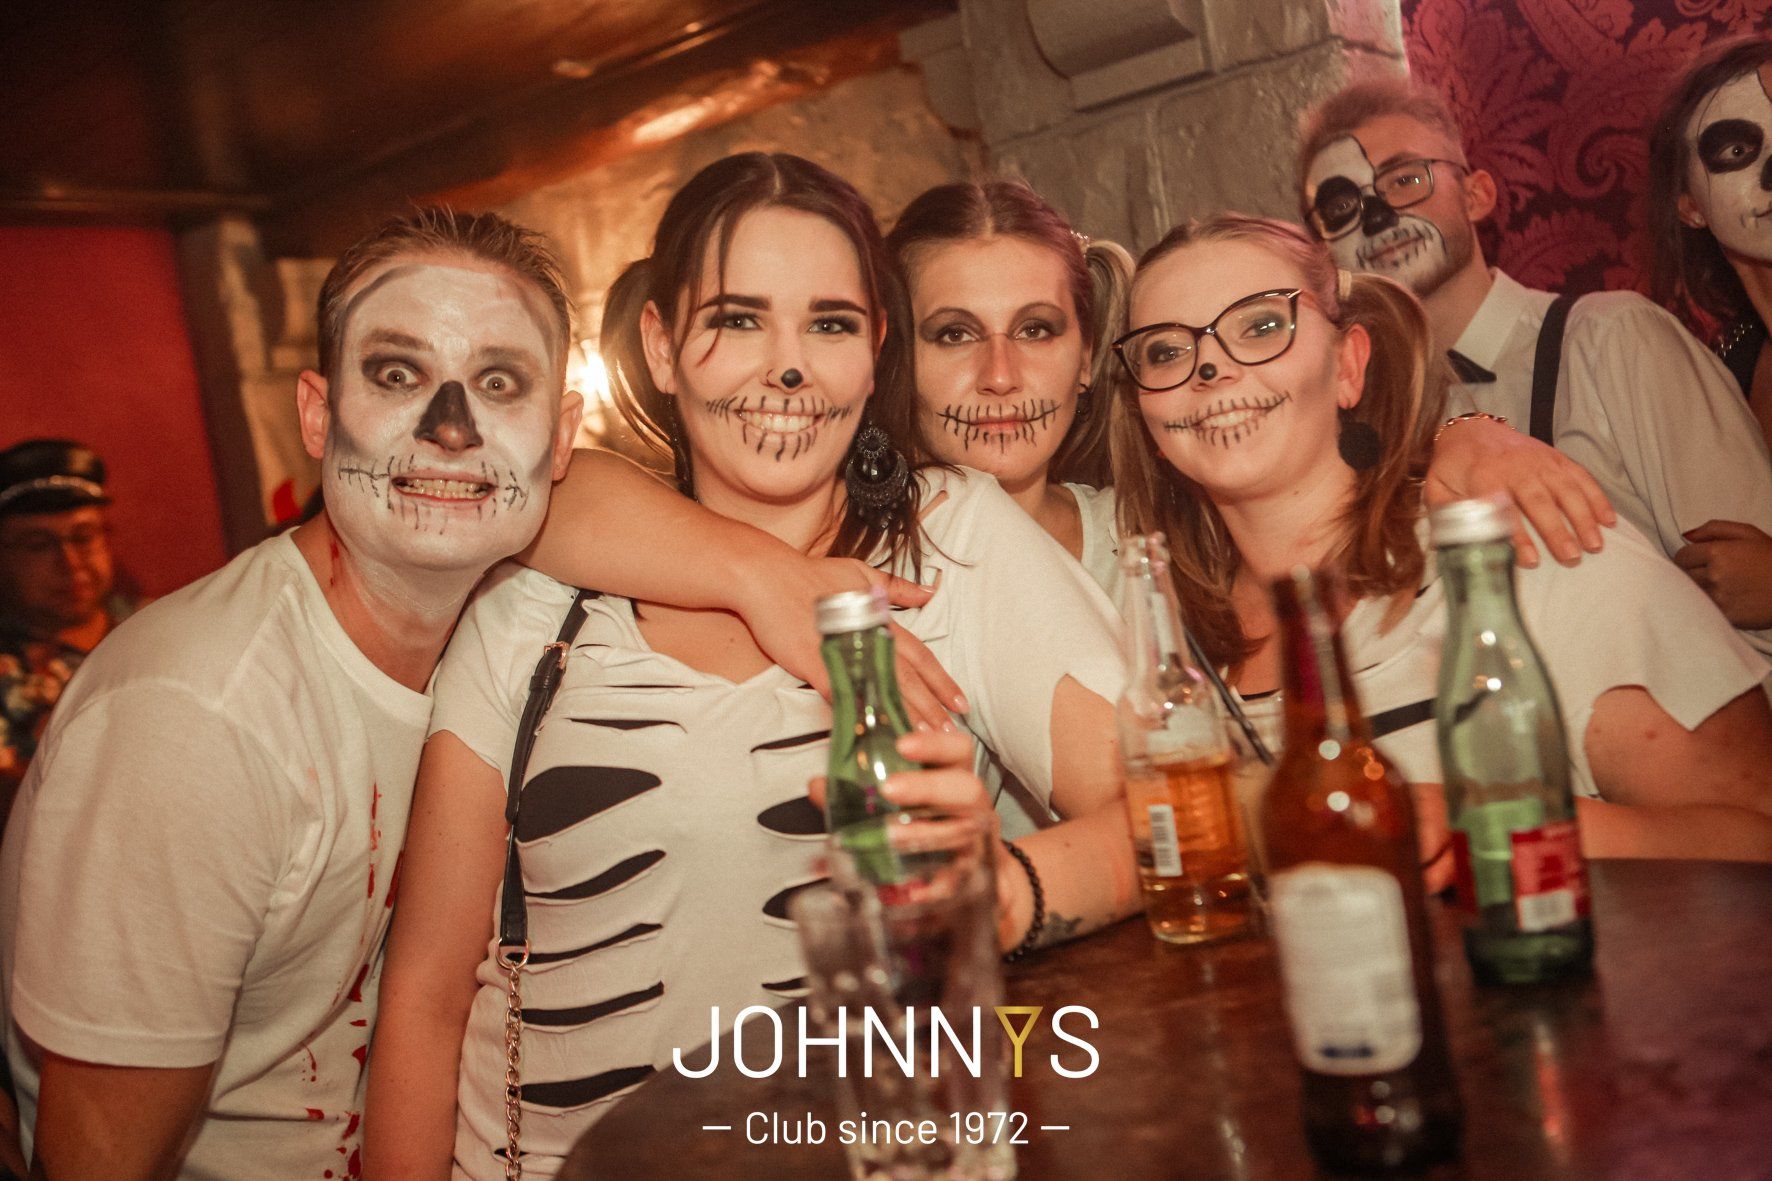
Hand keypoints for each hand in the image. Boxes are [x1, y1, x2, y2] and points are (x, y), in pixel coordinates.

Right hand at [730, 552, 966, 729]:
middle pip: (907, 680)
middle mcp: (868, 640)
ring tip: (923, 740)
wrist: (767, 576)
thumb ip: (896, 586)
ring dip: (902, 716)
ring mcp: (843, 654)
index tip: (961, 703)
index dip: (941, 682)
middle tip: (952, 734)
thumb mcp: (860, 572)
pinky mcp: (815, 665)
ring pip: (880, 691)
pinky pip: (840, 696)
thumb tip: (929, 591)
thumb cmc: (812, 573)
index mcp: (881, 621)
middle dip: (931, 708)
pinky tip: (870, 733)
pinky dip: (856, 714)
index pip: (920, 657)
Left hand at [808, 730, 1020, 946]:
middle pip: (967, 789)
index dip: (935, 743)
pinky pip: (957, 883)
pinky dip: (934, 888)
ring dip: (926, 834)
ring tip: (892, 837)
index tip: (902, 744)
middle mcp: (971, 808)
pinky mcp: (971, 881)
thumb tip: (818, 786)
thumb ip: (860, 794)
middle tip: (889, 789)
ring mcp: (974, 844)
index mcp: (955, 779)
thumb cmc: (932, 829)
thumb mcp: (903, 806)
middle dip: (929, 787)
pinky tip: (912, 893)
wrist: (977, 882)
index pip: (958, 750)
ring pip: (962, 834)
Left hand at [1424, 417, 1614, 566]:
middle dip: (1557, 530)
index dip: (1517, 536)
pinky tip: (1609, 520)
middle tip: (1571, 558)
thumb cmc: (1455, 467)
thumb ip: (1444, 512)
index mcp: (1484, 477)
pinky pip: (1581, 477)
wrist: (1473, 431)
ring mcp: (1540, 461)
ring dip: (1583, 517)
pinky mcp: (1556, 458)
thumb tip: (1447, 543)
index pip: (1502, 510)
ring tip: (1595, 545)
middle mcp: (1516, 467)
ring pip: (1566, 489)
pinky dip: (1597, 497)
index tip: (1530, 561)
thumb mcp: (1437, 486)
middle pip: (1541, 501)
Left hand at [1675, 520, 1771, 628]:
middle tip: (1709, 575)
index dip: (1688, 559)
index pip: (1681, 557)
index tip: (1698, 562)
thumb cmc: (1771, 557)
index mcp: (1717, 552)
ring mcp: (1719, 597)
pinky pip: (1704, 609)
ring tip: (1718, 588)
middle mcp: (1714, 575)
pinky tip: (1723, 600)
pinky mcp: (1725, 615)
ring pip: (1690, 593)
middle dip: (1691, 574)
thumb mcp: (1748, 533)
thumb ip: (1714, 529)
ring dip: (1698, 590)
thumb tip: (1685, 535)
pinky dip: (1708, 605)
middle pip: (1683, 576)